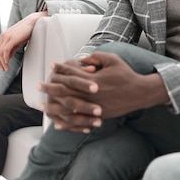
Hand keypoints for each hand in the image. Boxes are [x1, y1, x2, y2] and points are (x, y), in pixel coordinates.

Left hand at [0, 12, 42, 69]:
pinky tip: (7, 62)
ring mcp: (7, 37)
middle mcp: (3, 36)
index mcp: (3, 36)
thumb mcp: (17, 41)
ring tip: (6, 68)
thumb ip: (11, 49)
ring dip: (2, 62)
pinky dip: (5, 58)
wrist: (33, 22)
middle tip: (3, 69)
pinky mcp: (12, 38)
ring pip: (0, 53)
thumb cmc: (26, 31)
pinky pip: (5, 50)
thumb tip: (7, 57)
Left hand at [40, 52, 167, 132]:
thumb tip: (80, 59)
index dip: (60, 69)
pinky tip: (56, 122)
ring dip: (54, 106)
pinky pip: (79, 121)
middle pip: (66, 92)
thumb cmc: (125, 74)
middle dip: (50, 88)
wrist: (140, 93)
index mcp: (94, 80)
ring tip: (42, 104)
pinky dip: (66, 122)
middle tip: (39, 86)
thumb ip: (95, 57)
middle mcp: (92, 94)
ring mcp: (95, 107)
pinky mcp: (99, 117)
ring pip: (69, 108)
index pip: (72, 74)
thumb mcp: (112, 59)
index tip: (51, 66)